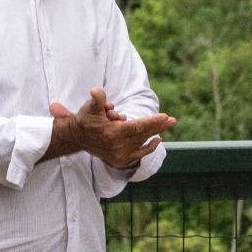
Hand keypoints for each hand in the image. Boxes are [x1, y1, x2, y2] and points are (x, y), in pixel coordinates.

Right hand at [51, 87, 175, 168]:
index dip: (152, 121)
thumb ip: (97, 98)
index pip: (137, 127)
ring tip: (167, 124)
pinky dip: (148, 147)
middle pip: (143, 134)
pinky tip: (158, 140)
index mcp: (112, 133)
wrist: (78, 137)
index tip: (165, 116)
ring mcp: (119, 155)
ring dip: (155, 133)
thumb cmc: (86, 119)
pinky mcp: (120, 160)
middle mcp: (117, 146)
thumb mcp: (90, 106)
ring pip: (142, 142)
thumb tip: (96, 91)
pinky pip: (139, 154)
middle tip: (173, 120)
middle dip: (159, 126)